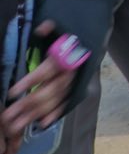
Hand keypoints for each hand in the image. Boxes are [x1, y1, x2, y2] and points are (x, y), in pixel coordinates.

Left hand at [2, 24, 76, 153]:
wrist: (94, 37)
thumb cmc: (72, 33)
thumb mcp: (62, 26)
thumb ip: (50, 28)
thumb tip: (41, 29)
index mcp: (67, 56)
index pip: (47, 71)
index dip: (30, 82)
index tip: (12, 93)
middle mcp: (72, 73)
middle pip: (49, 91)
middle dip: (28, 105)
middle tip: (8, 117)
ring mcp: (75, 83)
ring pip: (55, 101)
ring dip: (36, 114)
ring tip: (17, 126)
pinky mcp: (77, 89)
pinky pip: (66, 103)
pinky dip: (55, 114)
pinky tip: (42, 124)